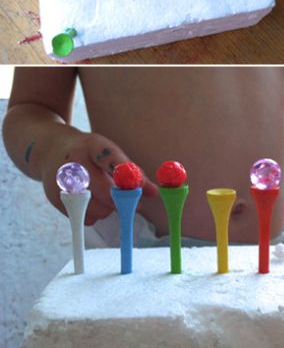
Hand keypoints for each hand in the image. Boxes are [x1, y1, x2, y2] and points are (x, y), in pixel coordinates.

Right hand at [40, 131, 158, 224]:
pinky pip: (84, 217)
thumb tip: (154, 192)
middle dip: (121, 200)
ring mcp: (62, 182)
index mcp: (91, 145)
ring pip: (96, 208)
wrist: (51, 151)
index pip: (111, 159)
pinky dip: (94, 214)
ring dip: (108, 209)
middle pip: (103, 190)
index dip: (127, 176)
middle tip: (134, 205)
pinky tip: (90, 200)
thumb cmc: (89, 153)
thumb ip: (132, 171)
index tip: (140, 190)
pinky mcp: (56, 199)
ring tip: (105, 196)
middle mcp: (74, 162)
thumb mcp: (109, 153)